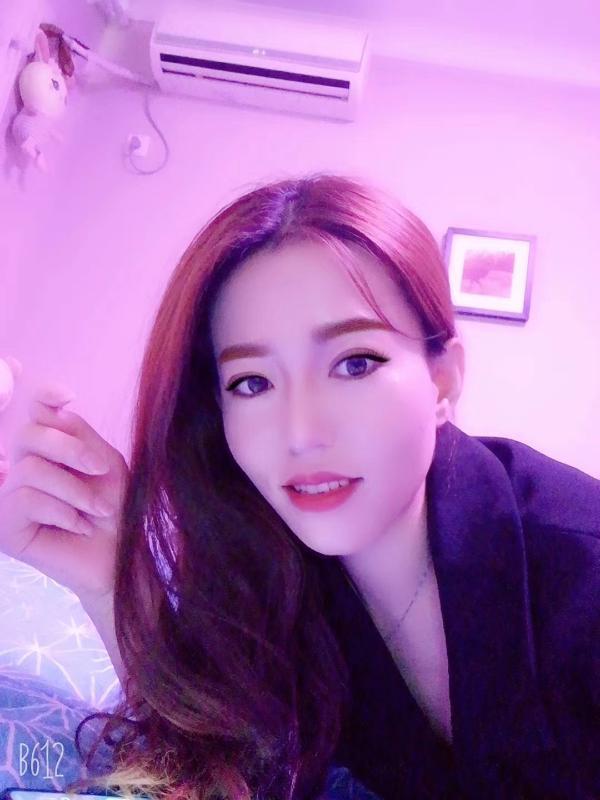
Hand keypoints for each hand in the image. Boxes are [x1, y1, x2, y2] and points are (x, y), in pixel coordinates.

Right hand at [0, 383, 128, 604]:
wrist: (120, 554)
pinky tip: (78, 526)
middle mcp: (21, 467)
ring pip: (30, 470)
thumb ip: (75, 432)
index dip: (43, 396)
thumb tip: (49, 405)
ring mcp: (9, 496)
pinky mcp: (5, 526)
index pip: (33, 411)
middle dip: (71, 450)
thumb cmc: (113, 508)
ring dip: (74, 490)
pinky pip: (25, 500)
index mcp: (46, 449)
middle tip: (102, 470)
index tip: (68, 397)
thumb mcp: (102, 462)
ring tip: (96, 510)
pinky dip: (61, 511)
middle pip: (28, 435)